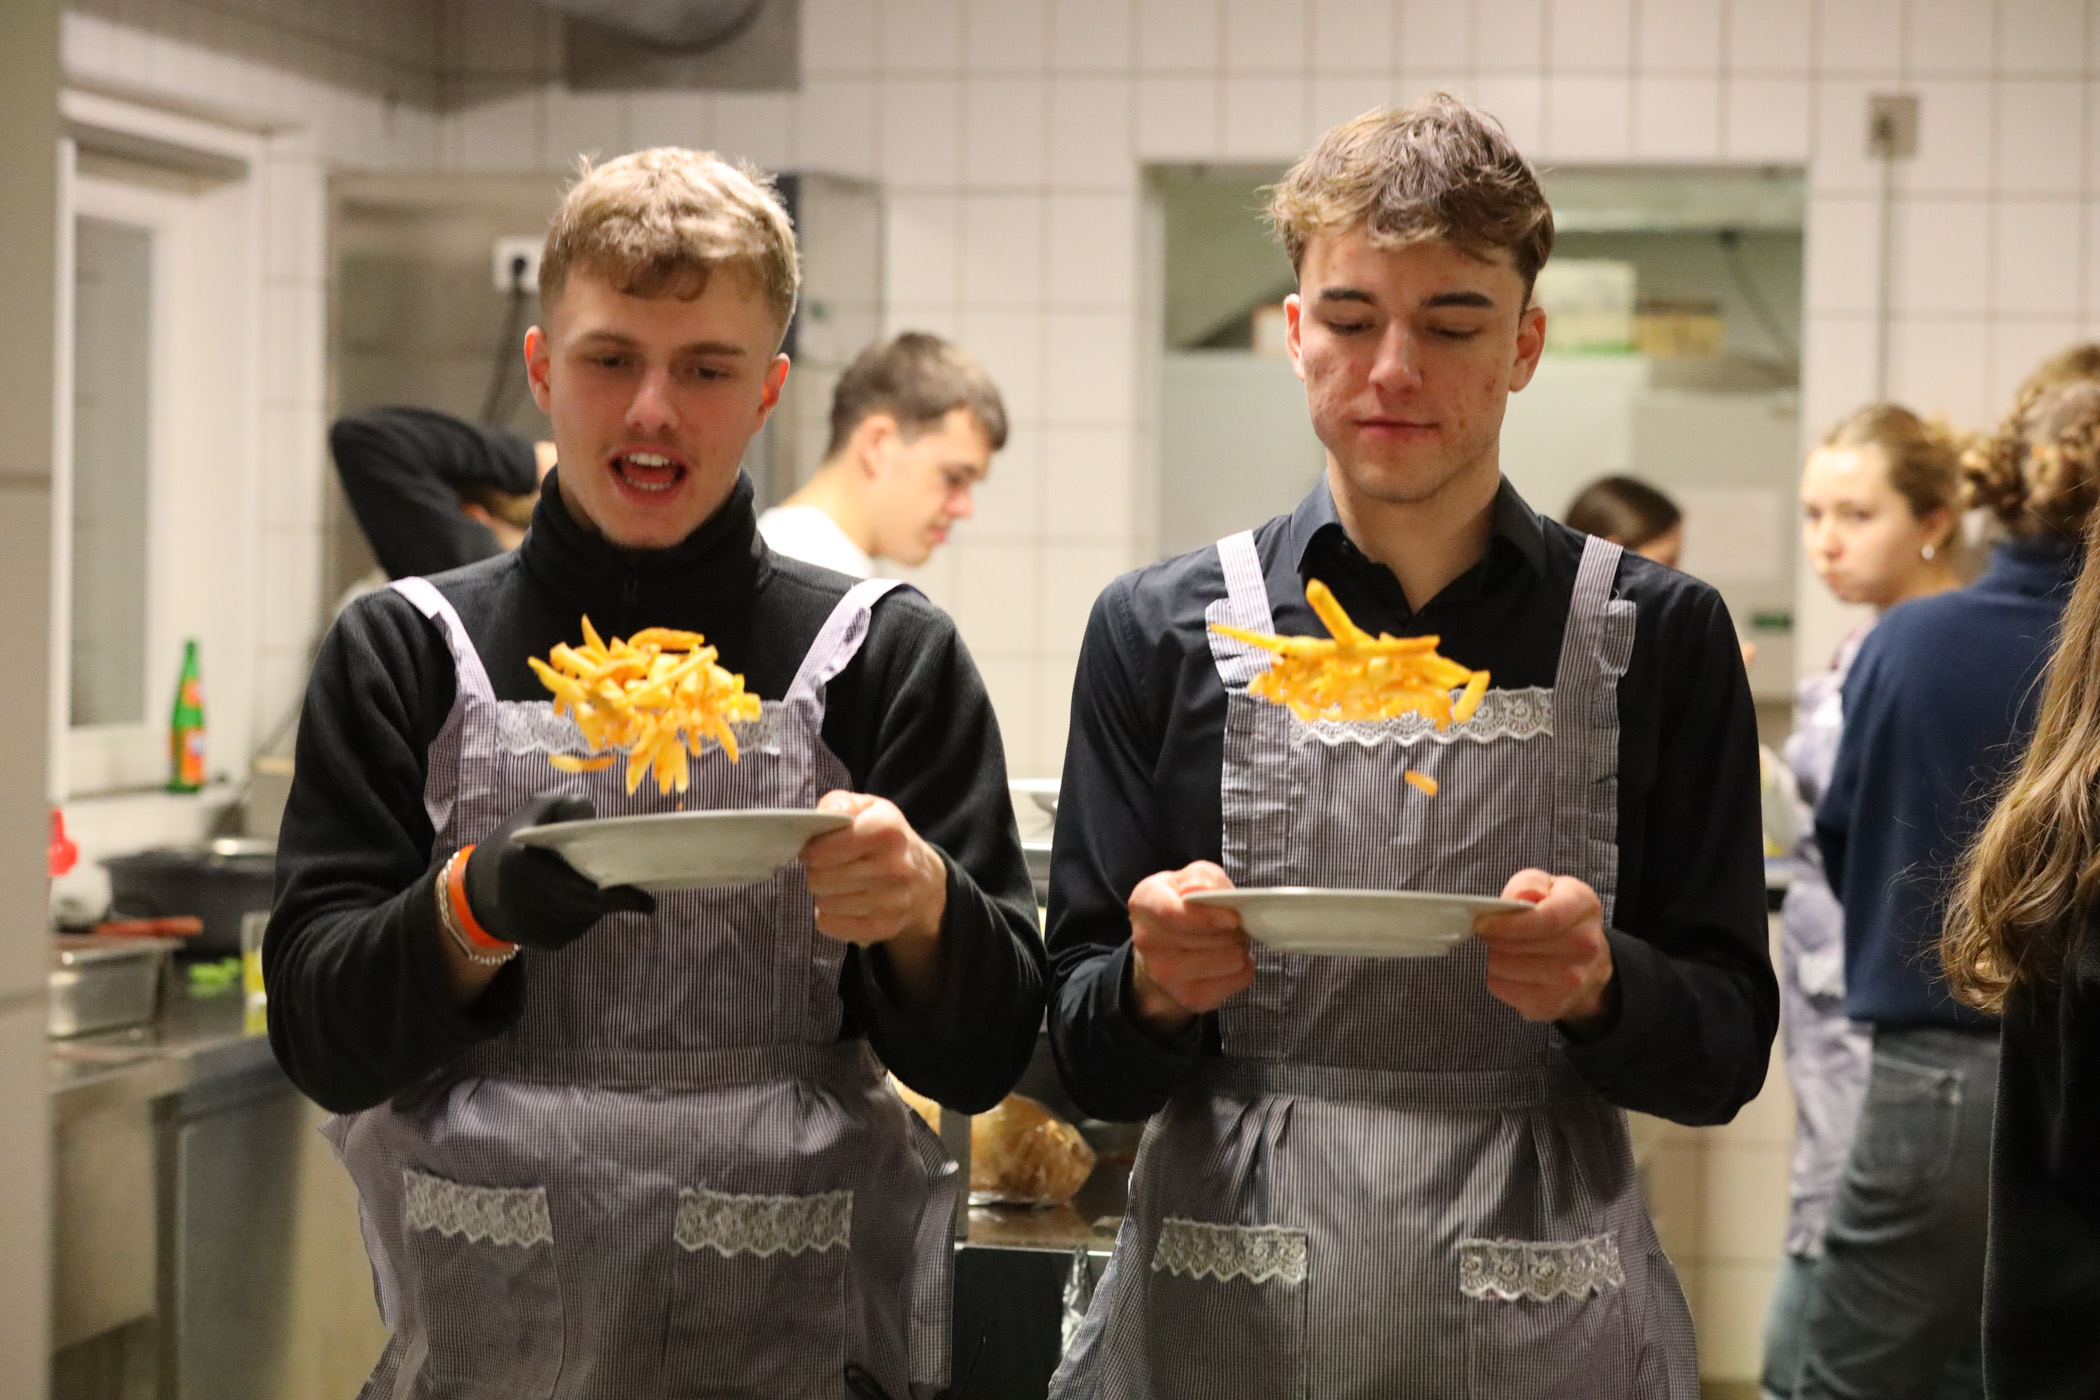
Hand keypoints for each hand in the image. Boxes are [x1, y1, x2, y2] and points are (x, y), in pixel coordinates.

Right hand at [462, 795, 654, 950]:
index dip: (617, 897)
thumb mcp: (535, 811)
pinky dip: (584, 914)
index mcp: (523, 865)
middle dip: (617, 899)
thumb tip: (600, 822)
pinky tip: (573, 900)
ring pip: (588, 919)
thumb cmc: (515, 843)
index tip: (647, 902)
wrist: (477, 892)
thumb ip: (568, 806)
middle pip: (590, 907)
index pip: (579, 889)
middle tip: (641, 895)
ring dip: (599, 904)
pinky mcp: (543, 944)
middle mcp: (528, 902)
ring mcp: (536, 928)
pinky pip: (578, 928)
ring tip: (594, 885)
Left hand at [801, 792, 948, 947]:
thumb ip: (839, 803)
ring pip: (823, 903)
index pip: (823, 850)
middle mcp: (893, 867)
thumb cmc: (887, 839)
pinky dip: (830, 915)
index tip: (816, 848)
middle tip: (828, 866)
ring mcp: (891, 901)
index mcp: (887, 831)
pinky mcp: (884, 927)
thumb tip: (821, 817)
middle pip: (819, 878)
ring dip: (824, 894)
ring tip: (839, 883)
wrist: (924, 880)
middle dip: (816, 871)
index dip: (811, 849)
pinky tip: (844, 902)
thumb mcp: (869, 808)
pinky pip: (830, 925)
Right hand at [1128, 862, 1252, 1036]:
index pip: (1172, 914)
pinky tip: (1235, 959)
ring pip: (1220, 964)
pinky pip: (1230, 985)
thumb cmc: (1186, 903)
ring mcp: (1163, 974)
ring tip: (1235, 940)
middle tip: (1240, 925)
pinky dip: (1242, 971)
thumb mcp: (1195, 876)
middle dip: (1230, 932)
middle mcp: (1146, 940)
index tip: (1234, 917)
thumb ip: (1202, 878)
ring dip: (1238, 951)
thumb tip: (1199, 891)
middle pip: (1200, 941)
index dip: (1207, 918)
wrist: (1170, 941)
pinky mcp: (1186, 996)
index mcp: (1144, 902)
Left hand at [1471, 869, 1618, 1036]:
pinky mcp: (1551, 1005)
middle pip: (1520, 945)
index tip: (1482, 922)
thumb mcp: (1549, 886)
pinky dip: (1497, 977)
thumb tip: (1518, 898)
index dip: (1508, 922)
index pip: (1546, 919)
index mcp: (1584, 907)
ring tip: (1505, 949)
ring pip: (1505, 967)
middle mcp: (1586, 946)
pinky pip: (1502, 988)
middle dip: (1495, 937)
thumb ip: (1529, 885)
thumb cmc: (1562, 918)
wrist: (1590, 963)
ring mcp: (1572, 981)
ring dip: (1495, 956)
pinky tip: (1511, 969)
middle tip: (1491, 931)